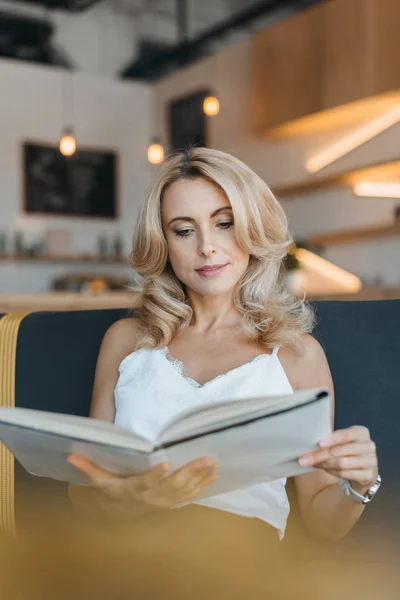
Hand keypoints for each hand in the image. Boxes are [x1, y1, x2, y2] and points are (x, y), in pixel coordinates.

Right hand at [67, 454, 217, 512]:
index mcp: (132, 489)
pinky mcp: (171, 503)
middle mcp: (150, 497)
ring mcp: (163, 502)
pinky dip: (202, 486)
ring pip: (184, 491)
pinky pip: (188, 496)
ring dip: (200, 478)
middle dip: (190, 473)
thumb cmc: (109, 490)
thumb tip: (71, 455)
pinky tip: (213, 475)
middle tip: (205, 459)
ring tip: (213, 464)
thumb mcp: (97, 480)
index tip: (165, 464)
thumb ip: (87, 467)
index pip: (145, 482)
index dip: (155, 475)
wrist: (117, 514)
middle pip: (172, 486)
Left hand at [298, 426, 377, 493]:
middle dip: (320, 455)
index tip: (318, 444)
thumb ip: (331, 440)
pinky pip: (345, 474)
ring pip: (342, 463)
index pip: (345, 435)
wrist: (364, 468)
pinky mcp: (369, 474)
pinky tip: (324, 469)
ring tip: (313, 464)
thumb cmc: (348, 450)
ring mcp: (371, 461)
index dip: (331, 439)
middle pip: (340, 451)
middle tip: (304, 459)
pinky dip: (332, 472)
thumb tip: (309, 444)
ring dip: (324, 464)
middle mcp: (368, 445)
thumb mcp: (342, 441)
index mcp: (361, 432)